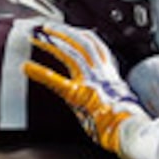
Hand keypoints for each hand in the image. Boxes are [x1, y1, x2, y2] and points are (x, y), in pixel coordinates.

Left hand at [22, 24, 153, 158]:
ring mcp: (90, 81)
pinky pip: (56, 80)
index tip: (71, 30)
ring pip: (70, 53)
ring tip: (36, 37)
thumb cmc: (128, 122)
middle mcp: (101, 73)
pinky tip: (27, 67)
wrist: (131, 131)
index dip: (82, 35)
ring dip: (52, 43)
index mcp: (111, 75)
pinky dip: (40, 72)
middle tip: (46, 27)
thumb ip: (112, 93)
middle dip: (63, 32)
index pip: (96, 45)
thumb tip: (107, 94)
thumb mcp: (123, 102)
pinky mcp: (78, 95)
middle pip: (81, 43)